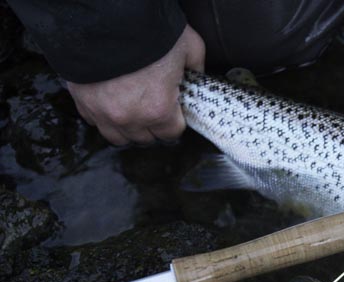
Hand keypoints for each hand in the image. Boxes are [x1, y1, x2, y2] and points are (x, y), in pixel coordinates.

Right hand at [67, 25, 204, 145]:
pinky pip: (94, 121)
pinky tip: (111, 103)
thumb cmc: (148, 31)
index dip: (176, 121)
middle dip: (154, 126)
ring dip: (128, 128)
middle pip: (146, 139)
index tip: (175, 110)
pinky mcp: (83, 101)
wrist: (104, 17)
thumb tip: (197, 76)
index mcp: (158, 109)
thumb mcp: (188, 46)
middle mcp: (130, 118)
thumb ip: (196, 67)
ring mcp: (103, 112)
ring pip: (119, 137)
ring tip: (134, 112)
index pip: (172, 133)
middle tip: (155, 108)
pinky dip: (104, 116)